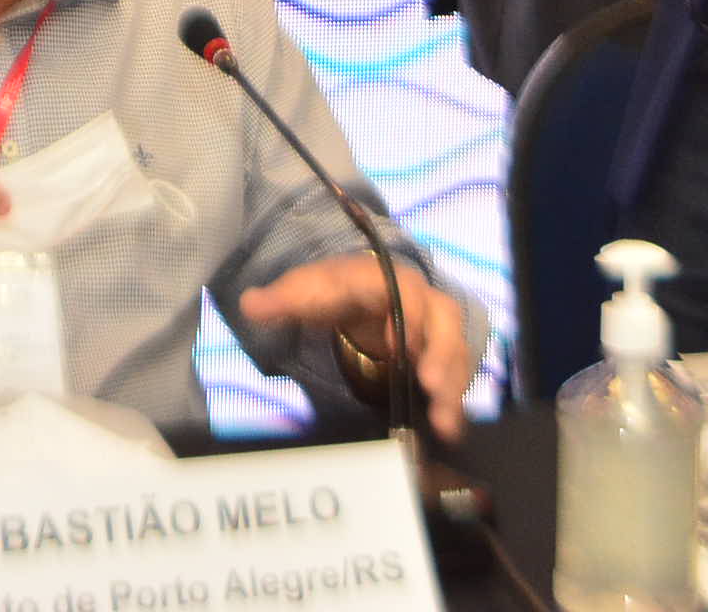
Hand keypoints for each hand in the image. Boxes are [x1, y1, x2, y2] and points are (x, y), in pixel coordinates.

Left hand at [240, 254, 474, 442]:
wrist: (356, 296)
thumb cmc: (333, 292)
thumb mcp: (306, 292)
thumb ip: (282, 300)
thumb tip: (250, 304)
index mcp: (382, 278)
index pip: (401, 289)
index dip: (407, 313)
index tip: (400, 345)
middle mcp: (417, 298)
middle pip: (441, 318)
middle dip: (440, 351)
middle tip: (432, 384)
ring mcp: (433, 325)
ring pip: (454, 348)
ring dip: (452, 382)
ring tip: (443, 419)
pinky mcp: (441, 352)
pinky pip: (457, 373)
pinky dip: (455, 401)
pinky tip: (450, 429)